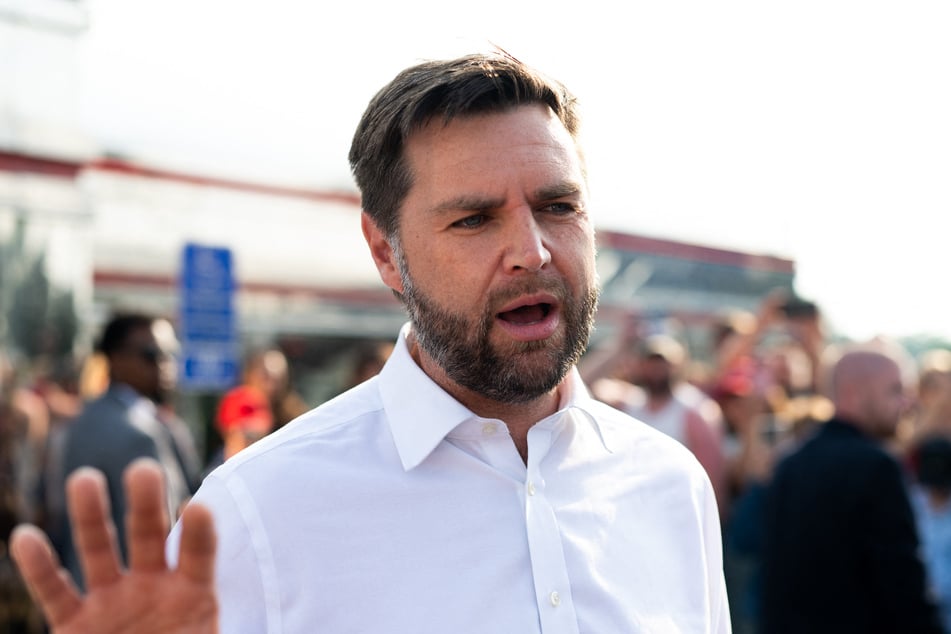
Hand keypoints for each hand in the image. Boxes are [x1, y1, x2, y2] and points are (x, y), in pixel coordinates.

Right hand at [10, 458, 218, 632]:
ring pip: (99, 551)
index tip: (200, 508)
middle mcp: (151, 587)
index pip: (199, 556)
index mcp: (193, 594)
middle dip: (146, 504)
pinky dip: (40, 565)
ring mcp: (111, 601)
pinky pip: (55, 590)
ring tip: (86, 479)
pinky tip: (27, 537)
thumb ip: (219, 627)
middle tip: (144, 469)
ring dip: (92, 516)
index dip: (199, 534)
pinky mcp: (74, 623)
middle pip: (148, 537)